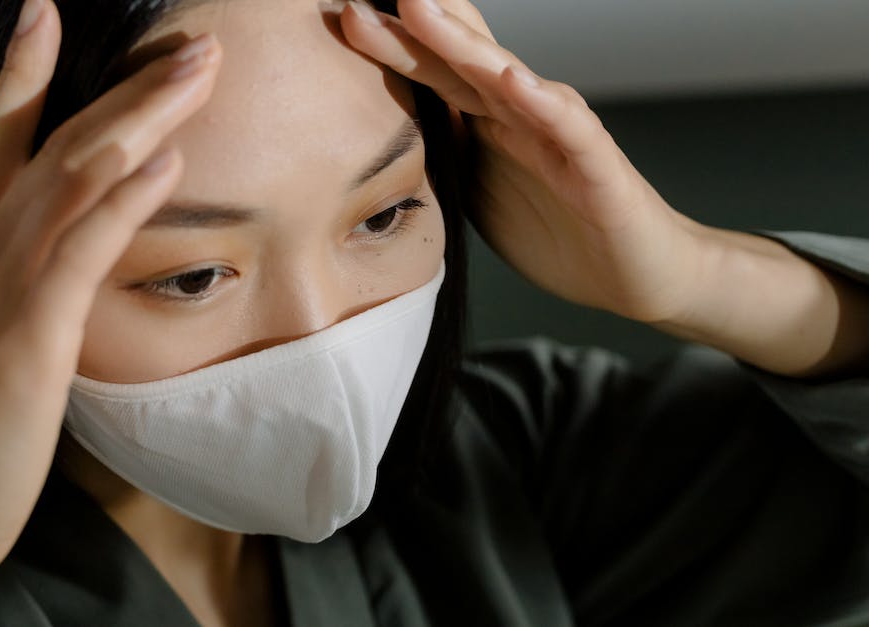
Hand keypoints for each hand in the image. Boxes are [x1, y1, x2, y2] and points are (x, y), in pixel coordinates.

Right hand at [0, 1, 219, 586]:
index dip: (22, 75)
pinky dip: (123, 200)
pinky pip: (79, 251)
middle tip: (187, 43)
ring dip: (141, 116)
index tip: (47, 18)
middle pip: (50, 140)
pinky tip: (164, 161)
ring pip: (72, 175)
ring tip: (196, 71)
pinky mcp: (26, 339)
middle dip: (124, 85)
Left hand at [338, 0, 709, 321]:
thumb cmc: (558, 229)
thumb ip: (440, 157)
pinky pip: (568, 128)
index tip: (338, 20)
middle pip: (458, 59)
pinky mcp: (595, 167)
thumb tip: (379, 147)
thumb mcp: (476, 194)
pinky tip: (511, 80)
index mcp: (488, 122)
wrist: (636, 275)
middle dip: (410, 25)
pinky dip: (540, 102)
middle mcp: (520, 114)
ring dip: (462, 43)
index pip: (431, 72)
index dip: (387, 45)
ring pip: (505, 78)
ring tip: (420, 9)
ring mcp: (557, 134)